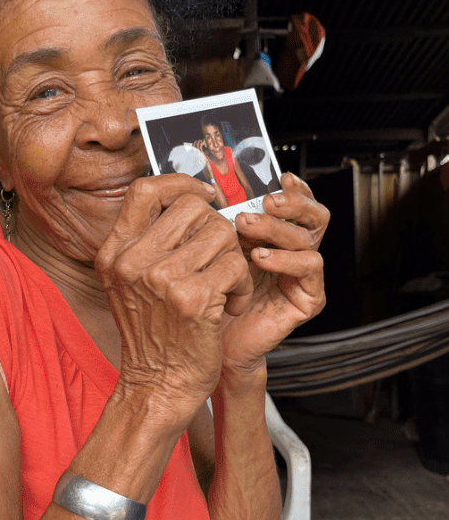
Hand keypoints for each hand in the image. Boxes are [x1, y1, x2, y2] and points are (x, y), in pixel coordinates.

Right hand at [95, 174, 253, 427]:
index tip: (203, 195)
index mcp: (114, 252)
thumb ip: (148, 241)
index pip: (145, 190)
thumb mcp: (131, 282)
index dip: (181, 183)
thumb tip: (189, 199)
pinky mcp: (193, 298)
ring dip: (233, 262)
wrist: (157, 384)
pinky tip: (229, 306)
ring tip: (222, 288)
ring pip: (222, 235)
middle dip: (217, 230)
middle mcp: (132, 261)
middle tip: (216, 260)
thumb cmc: (153, 333)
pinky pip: (236, 267)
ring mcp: (160, 279)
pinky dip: (242, 287)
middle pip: (194, 208)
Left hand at [221, 173, 327, 375]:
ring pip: (307, 239)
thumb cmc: (205, 296)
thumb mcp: (210, 252)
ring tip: (245, 227)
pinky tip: (260, 257)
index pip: (297, 205)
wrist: (207, 343)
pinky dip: (285, 259)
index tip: (278, 176)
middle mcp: (295, 253)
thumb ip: (219, 225)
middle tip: (264, 201)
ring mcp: (304, 277)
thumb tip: (210, 190)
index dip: (294, 189)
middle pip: (314, 216)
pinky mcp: (308, 299)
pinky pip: (309, 269)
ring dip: (276, 229)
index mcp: (276, 238)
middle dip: (292, 204)